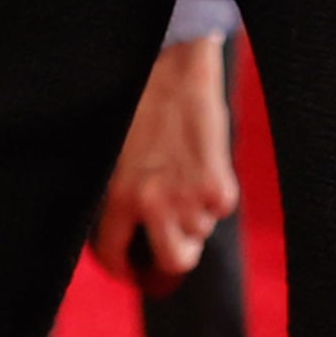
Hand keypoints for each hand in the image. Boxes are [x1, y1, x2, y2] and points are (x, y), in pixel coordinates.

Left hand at [94, 40, 238, 285]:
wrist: (174, 67)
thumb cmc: (139, 104)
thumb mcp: (113, 155)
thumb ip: (119, 195)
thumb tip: (127, 234)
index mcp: (116, 196)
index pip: (115, 254)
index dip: (126, 267)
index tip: (133, 270)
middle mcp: (151, 203)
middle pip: (174, 261)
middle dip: (174, 257)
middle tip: (173, 243)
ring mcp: (187, 196)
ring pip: (200, 231)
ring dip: (195, 214)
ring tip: (185, 177)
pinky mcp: (218, 183)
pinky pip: (222, 208)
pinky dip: (217, 194)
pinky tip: (205, 166)